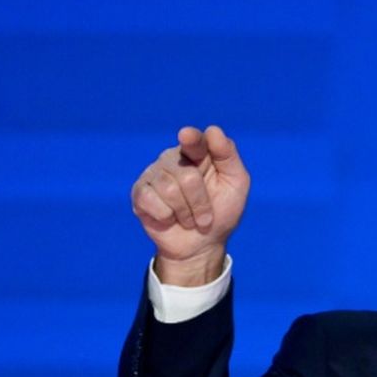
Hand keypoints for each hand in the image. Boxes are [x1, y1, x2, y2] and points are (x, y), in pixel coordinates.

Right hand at [130, 124, 250, 285]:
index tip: (186, 136)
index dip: (191, 139)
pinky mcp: (140, 193)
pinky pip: (151, 200)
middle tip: (205, 216)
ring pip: (169, 189)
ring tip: (188, 219)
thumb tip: (213, 130)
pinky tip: (168, 218)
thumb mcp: (236, 184)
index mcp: (197, 152)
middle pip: (186, 174)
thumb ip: (228, 155)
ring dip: (185, 213)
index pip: (194, 140)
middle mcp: (173, 158)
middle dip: (200, 202)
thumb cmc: (221, 212)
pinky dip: (166, 216)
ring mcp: (154, 174)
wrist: (201, 246)